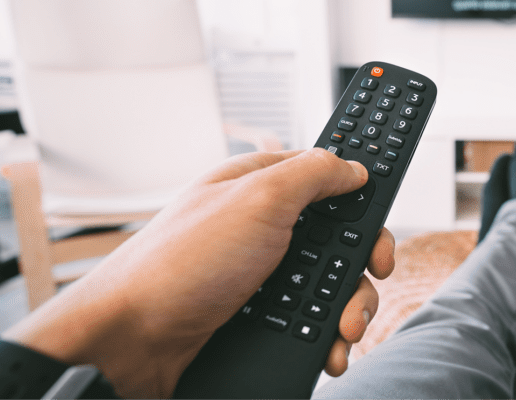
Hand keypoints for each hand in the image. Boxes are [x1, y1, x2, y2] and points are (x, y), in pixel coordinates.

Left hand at [2, 149, 395, 396]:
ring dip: (351, 308)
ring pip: (333, 286)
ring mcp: (262, 275)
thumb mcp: (258, 198)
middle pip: (342, 238)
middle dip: (363, 262)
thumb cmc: (179, 264)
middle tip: (372, 272)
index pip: (329, 177)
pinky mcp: (260, 317)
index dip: (363, 190)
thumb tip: (354, 166)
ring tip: (343, 329)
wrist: (130, 342)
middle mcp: (264, 229)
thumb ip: (314, 173)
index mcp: (262, 187)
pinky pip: (312, 324)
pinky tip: (328, 349)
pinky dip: (328, 338)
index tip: (385, 205)